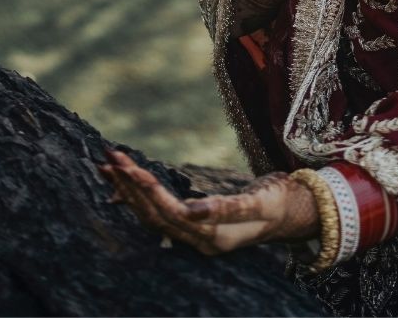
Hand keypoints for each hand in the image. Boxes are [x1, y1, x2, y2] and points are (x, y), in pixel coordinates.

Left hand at [97, 149, 320, 254]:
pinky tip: (119, 185)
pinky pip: (156, 215)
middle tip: (111, 156)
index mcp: (212, 238)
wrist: (289, 214)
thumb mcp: (259, 203)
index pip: (168, 213)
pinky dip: (136, 198)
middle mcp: (198, 242)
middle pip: (154, 213)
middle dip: (130, 184)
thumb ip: (227, 208)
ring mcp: (193, 237)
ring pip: (151, 215)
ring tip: (108, 164)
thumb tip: (192, 212)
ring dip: (128, 189)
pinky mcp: (191, 227)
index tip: (127, 168)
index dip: (146, 190)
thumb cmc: (277, 203)